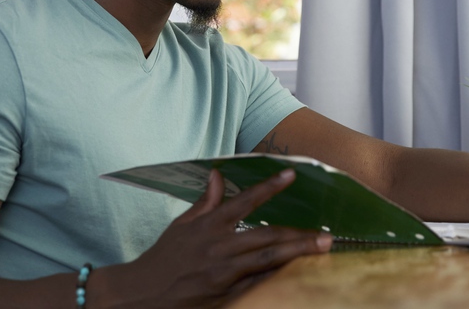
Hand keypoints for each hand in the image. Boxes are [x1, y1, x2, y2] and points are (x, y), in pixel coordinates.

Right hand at [96, 168, 332, 307]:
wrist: (142, 294)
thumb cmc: (163, 258)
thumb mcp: (182, 225)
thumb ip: (205, 201)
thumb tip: (217, 174)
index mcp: (208, 226)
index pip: (244, 201)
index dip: (269, 187)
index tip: (291, 174)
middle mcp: (219, 247)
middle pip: (266, 236)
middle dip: (298, 234)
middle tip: (326, 232)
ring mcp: (223, 273)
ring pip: (267, 261)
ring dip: (297, 254)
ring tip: (322, 248)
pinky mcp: (225, 295)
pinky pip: (257, 285)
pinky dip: (278, 278)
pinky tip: (299, 274)